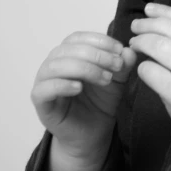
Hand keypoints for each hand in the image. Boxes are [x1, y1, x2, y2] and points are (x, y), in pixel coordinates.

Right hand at [31, 32, 136, 160]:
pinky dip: (61, 85)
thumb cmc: (100, 102)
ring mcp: (44, 82)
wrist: (93, 133)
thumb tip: (129, 50)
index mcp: (69, 54)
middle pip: (67, 49)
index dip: (98, 40)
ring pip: (55, 66)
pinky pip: (44, 89)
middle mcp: (53, 64)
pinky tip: (79, 88)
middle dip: (95, 55)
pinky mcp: (40, 103)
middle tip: (116, 65)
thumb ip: (123, 65)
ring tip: (105, 79)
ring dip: (83, 68)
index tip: (119, 49)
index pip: (77, 37)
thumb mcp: (117, 80)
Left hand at [129, 3, 170, 137]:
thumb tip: (170, 24)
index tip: (150, 9)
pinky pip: (151, 71)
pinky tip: (142, 69)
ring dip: (142, 41)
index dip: (167, 12)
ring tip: (134, 43)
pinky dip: (143, 68)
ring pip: (159, 45)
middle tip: (136, 25)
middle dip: (150, 24)